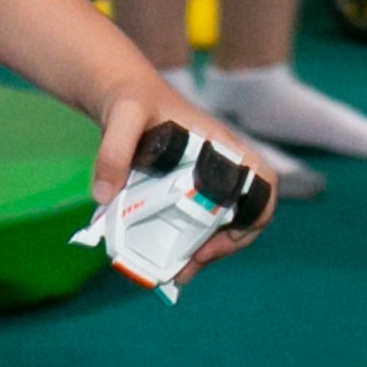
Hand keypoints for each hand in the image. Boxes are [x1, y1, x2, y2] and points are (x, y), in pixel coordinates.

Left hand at [91, 78, 273, 277]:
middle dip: (223, 246)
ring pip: (216, 223)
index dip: (256, 212)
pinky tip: (163, 257)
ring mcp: (201, 180)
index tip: (224, 234)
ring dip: (202, 251)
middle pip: (241, 213)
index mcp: (220, 145)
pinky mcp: (181, 191)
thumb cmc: (130, 97)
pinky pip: (192, 222)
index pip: (262, 181)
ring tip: (177, 274)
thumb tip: (104, 195)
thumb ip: (113, 150)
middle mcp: (218, 166)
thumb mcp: (121, 115)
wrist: (117, 91)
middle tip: (190, 266)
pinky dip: (184, 243)